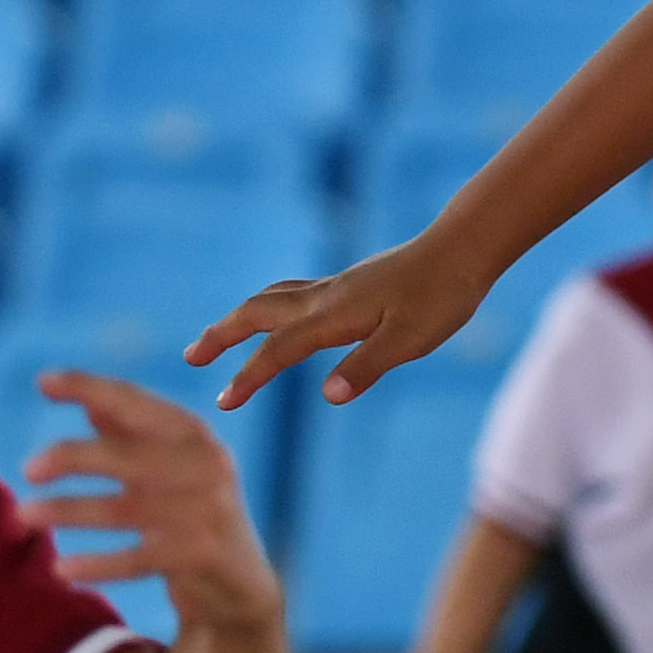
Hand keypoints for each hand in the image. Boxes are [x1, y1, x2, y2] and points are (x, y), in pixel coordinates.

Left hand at [23, 373, 285, 636]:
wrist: (242, 584)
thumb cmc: (192, 514)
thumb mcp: (170, 468)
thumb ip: (132, 434)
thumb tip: (87, 401)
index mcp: (194, 434)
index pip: (135, 402)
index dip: (88, 387)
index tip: (43, 382)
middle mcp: (206, 465)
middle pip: (126, 454)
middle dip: (72, 458)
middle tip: (26, 469)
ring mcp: (206, 512)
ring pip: (123, 509)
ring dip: (67, 511)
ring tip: (22, 516)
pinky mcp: (200, 556)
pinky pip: (136, 559)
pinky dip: (96, 565)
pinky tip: (60, 569)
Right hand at [189, 229, 497, 411]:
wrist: (461, 250)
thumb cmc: (442, 297)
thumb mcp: (411, 340)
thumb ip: (368, 366)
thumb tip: (328, 395)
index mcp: (334, 315)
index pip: (278, 349)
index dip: (248, 376)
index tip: (224, 402)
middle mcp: (325, 297)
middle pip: (257, 312)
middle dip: (221, 335)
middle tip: (191, 358)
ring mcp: (334, 288)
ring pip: (270, 299)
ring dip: (239, 318)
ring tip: (217, 337)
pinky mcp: (347, 286)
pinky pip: (290, 296)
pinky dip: (266, 308)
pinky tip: (274, 321)